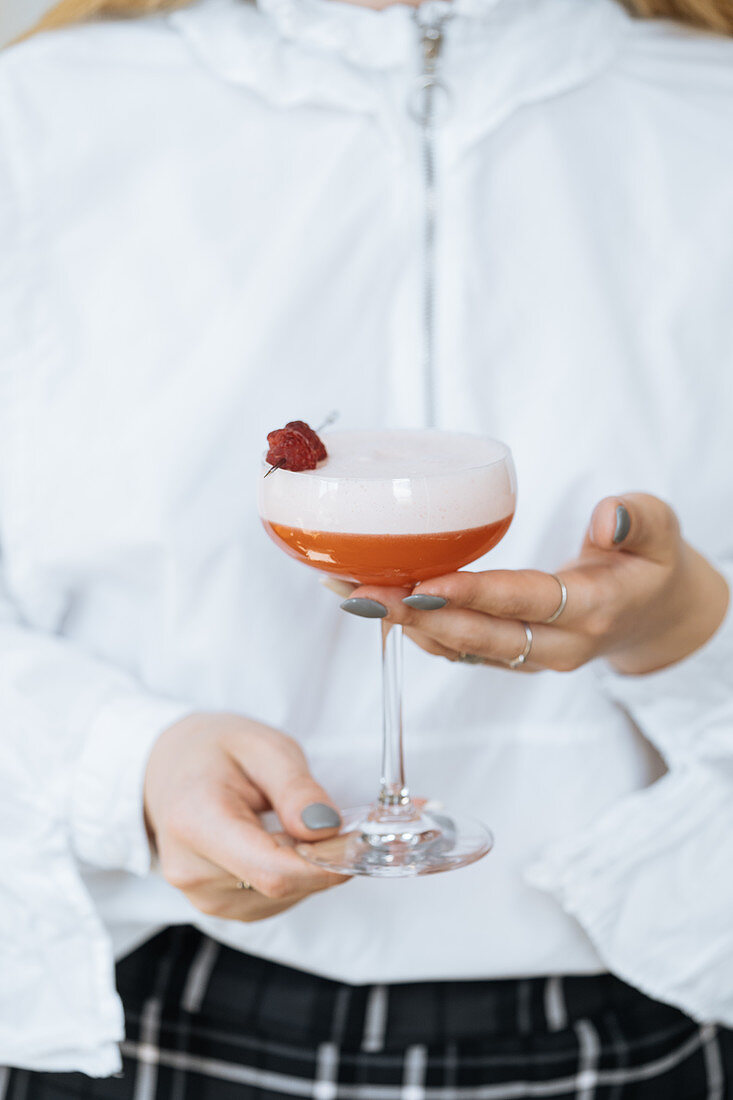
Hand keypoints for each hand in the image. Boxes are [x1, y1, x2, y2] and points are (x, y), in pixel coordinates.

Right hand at [144, 713, 348, 920]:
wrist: (167, 767)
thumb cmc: (214, 750)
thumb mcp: (262, 746)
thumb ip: (295, 787)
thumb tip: (326, 827)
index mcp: (196, 822)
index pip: (272, 871)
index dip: (325, 865)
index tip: (359, 842)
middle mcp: (191, 870)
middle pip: (281, 886)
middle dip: (324, 859)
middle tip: (346, 822)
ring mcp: (200, 894)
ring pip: (283, 897)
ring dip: (309, 868)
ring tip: (302, 823)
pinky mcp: (216, 905)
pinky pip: (272, 900)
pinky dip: (293, 876)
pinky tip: (286, 842)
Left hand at [341, 494, 728, 675]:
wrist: (650, 616)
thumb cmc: (648, 564)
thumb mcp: (661, 532)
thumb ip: (638, 520)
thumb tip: (606, 515)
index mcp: (593, 610)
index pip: (527, 602)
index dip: (475, 594)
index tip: (425, 580)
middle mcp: (556, 646)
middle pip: (479, 637)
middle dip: (416, 616)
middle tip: (361, 592)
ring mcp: (528, 658)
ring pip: (458, 649)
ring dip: (401, 623)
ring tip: (348, 593)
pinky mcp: (506, 657)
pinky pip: (455, 650)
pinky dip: (412, 627)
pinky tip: (373, 602)